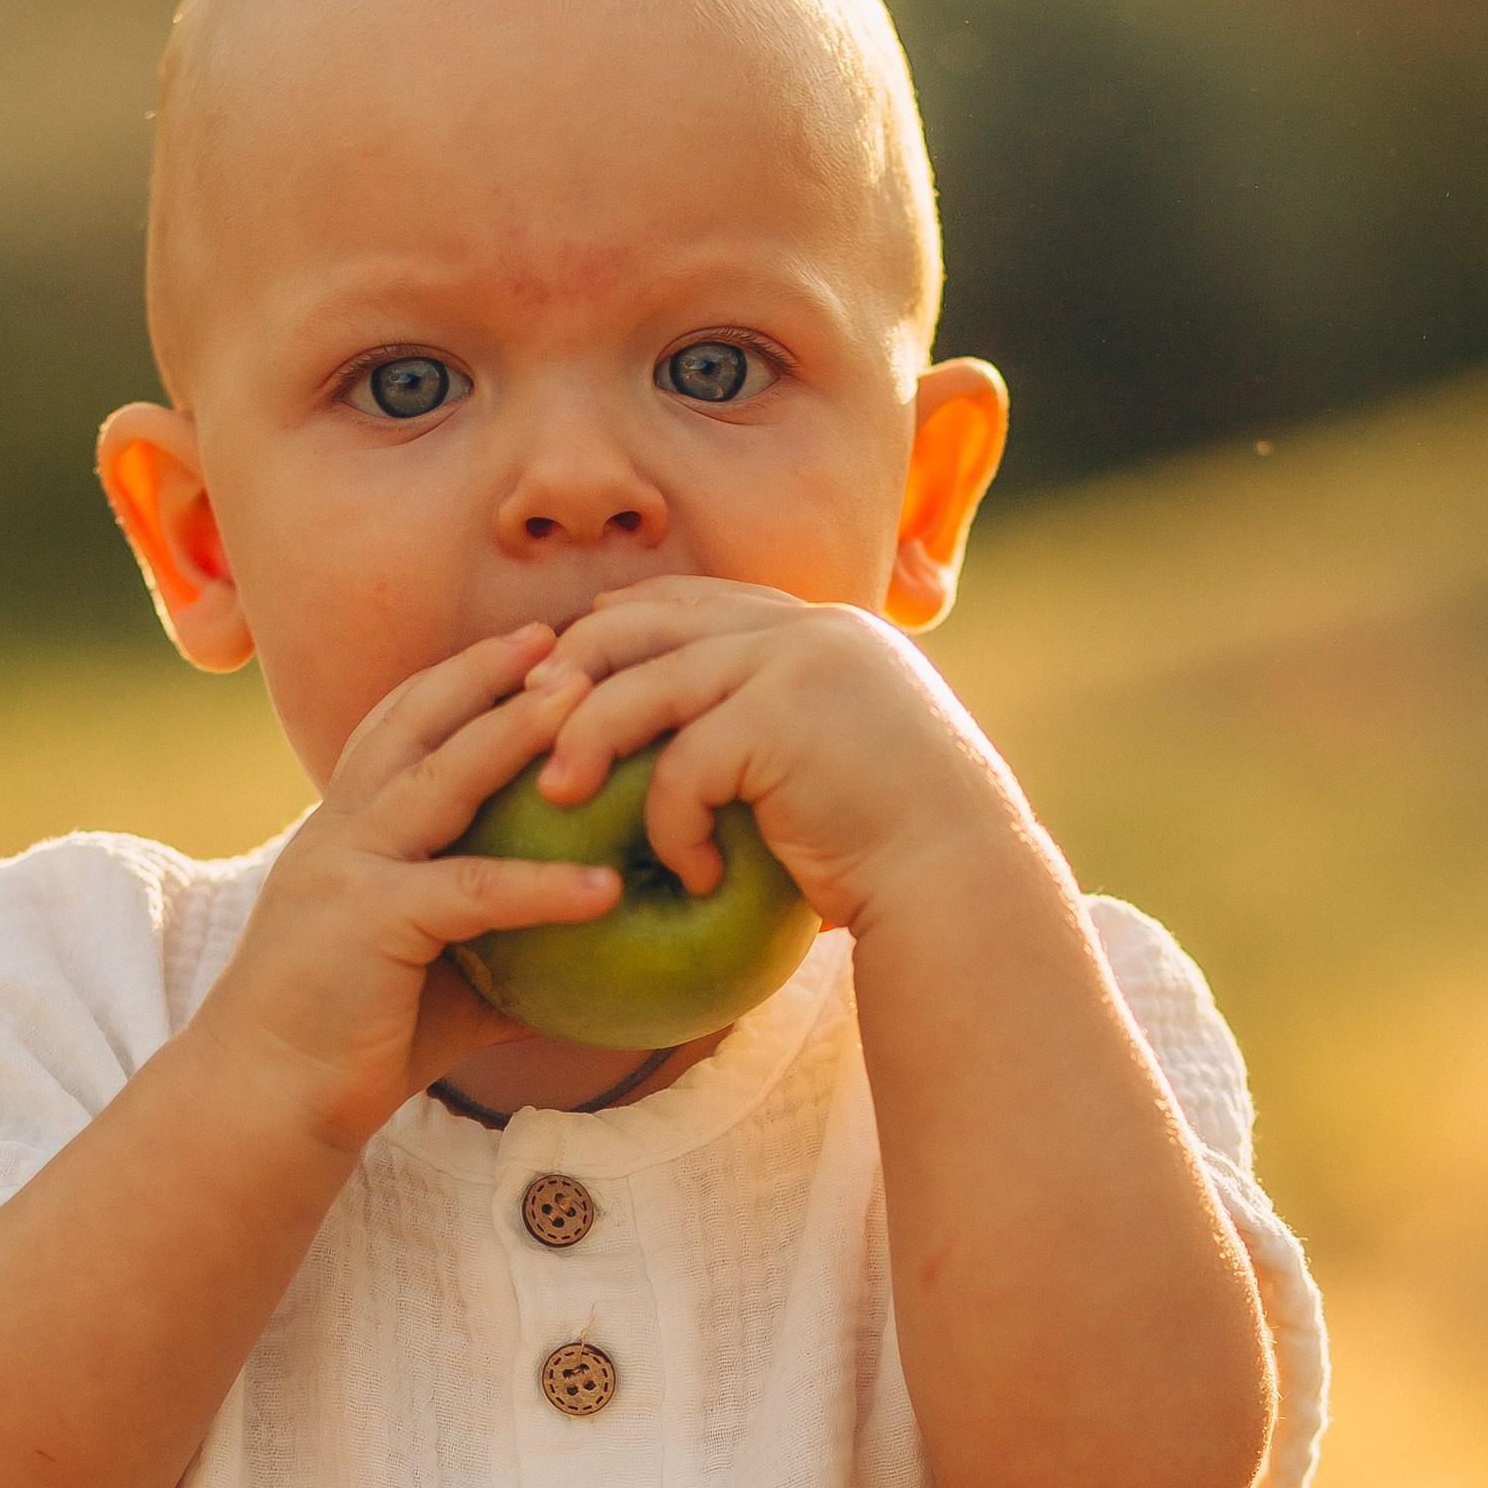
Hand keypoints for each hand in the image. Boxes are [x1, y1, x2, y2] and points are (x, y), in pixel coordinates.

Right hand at [192, 623, 622, 1148]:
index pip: (402, 724)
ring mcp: (349, 866)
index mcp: (348, 828)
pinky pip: (471, 892)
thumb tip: (605, 949)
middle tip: (565, 638)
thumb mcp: (443, 976)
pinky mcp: (369, 920)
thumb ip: (511, 946)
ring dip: (515, 732)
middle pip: (418, 719)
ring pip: (442, 777)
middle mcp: (342, 828)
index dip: (463, 678)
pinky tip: (605, 890)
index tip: (532, 647)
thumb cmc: (356, 1039)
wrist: (268, 1097)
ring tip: (587, 703)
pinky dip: (542, 889)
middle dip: (490, 671)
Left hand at [523, 580, 1040, 935]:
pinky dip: (670, 823)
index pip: (691, 601)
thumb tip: (692, 761)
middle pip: (650, 621)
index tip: (563, 674)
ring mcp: (800, 662)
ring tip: (553, 794)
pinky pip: (685, 763)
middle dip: (575, 666)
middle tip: (522, 723)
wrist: (965, 886)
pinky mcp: (786, 716)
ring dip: (588, 739)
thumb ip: (768, 741)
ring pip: (649, 684)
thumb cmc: (898, 856)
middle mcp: (809, 629)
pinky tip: (686, 875)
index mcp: (818, 631)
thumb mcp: (828, 778)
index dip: (616, 628)